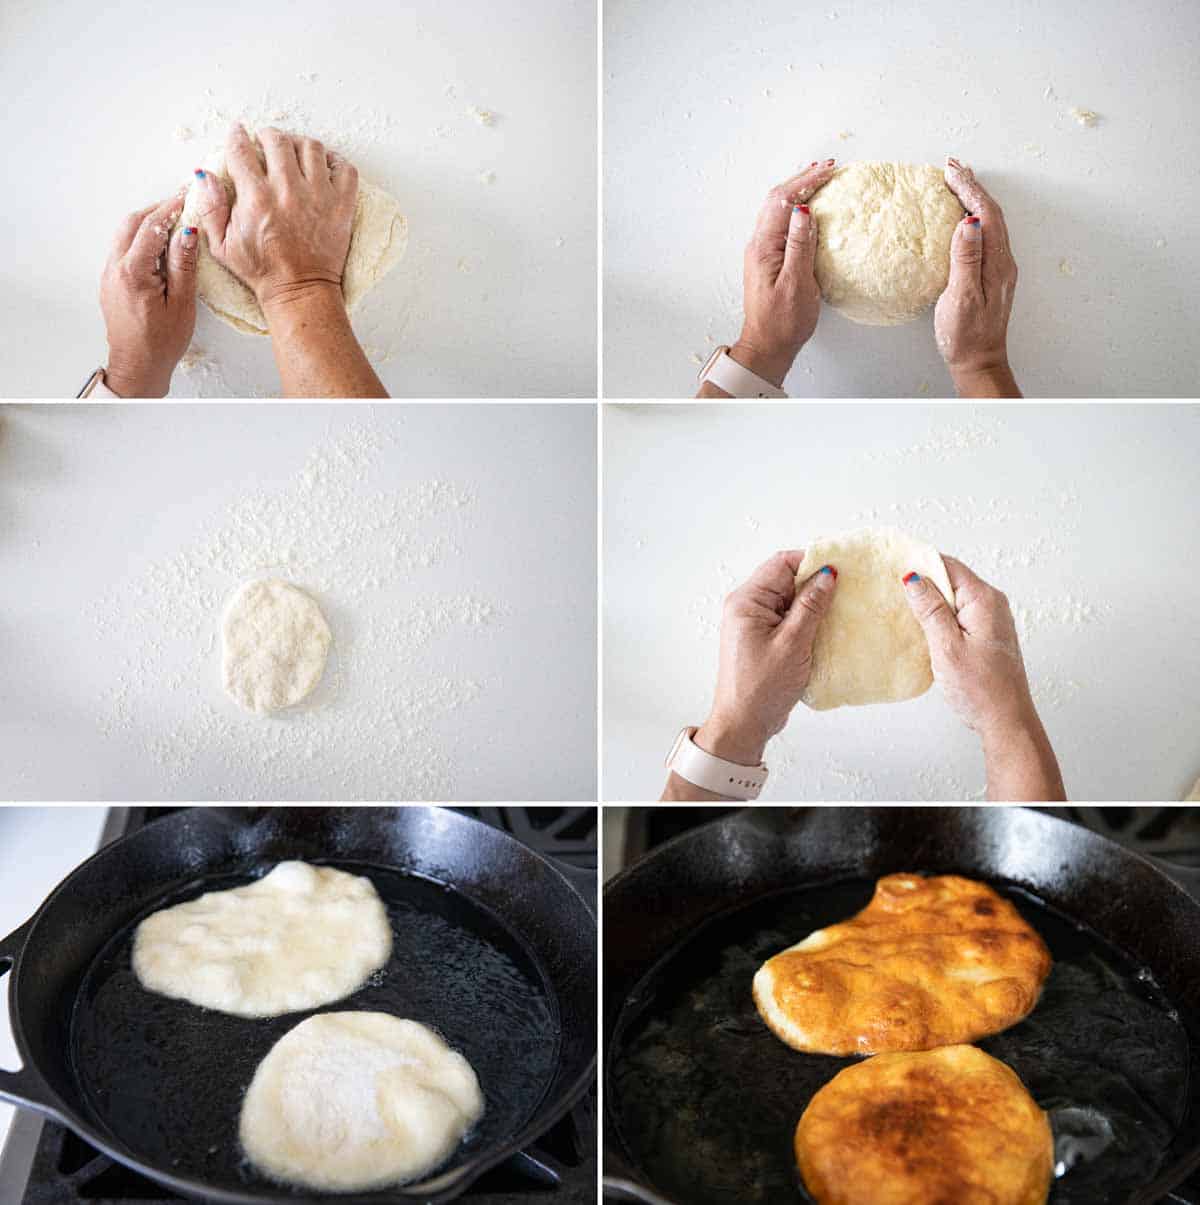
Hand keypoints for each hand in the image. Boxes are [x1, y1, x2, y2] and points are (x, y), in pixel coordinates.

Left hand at [99, 193, 198, 396]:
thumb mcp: (181, 304)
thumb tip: (187, 233)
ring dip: (148, 223)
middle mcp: (115, 269)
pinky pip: (124, 249)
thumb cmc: (161, 343)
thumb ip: (183, 265)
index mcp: (133, 273)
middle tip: (180, 205)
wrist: (137, 366)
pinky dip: (141, 239)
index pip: (152, 227)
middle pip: (132, 223)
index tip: (187, 196)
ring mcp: (109, 274)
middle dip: (157, 210)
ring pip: (125, 235)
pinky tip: (160, 247)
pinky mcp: (111, 281)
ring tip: (173, 224)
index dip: (171, 208)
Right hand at [190, 124, 358, 312]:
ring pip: (310, 147)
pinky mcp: (342, 206)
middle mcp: (288, 191)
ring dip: (298, 143)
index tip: (238, 134)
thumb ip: (210, 207)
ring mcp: (319, 196)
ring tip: (293, 152)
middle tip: (265, 143)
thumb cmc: (262, 270)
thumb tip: (204, 175)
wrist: (300, 291)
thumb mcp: (222, 245)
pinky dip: (335, 160)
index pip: (242, 150)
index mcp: (257, 198)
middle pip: (277, 140)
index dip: (237, 136)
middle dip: (267, 136)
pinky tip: (323, 165)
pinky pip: (344, 168)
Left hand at [696, 551, 838, 765]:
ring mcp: (756, 623)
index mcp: (746, 602)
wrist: (744, 723)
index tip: (841, 568)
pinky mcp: (765, 637)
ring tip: (843, 609)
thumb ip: (811, 606)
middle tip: (848, 590)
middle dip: (816, 583)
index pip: (781, 564)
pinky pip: (790, 618)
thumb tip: (827, 574)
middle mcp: (747, 607)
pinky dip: (809, 620)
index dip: (811, 561)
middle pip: (787, 579)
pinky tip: (829, 627)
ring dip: (815, 603)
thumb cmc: (761, 688)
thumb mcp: (792, 644)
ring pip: (791, 599)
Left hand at [712, 160, 837, 389]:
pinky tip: (809, 208)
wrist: (767, 347)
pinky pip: (782, 224)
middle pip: (777, 200)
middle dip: (802, 180)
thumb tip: (804, 210)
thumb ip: (800, 245)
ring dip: (798, 191)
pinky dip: (796, 208)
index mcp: (764, 247)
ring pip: (778, 210)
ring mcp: (762, 252)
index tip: (828, 170)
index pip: (782, 201)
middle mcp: (759, 245)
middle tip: (827, 167)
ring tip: (820, 177)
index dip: (805, 182)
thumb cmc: (782, 322)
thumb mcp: (796, 283)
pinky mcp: (769, 260)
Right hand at [904, 555, 1063, 800]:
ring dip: (928, 603)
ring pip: (953, 598)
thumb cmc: (979, 688)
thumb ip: (930, 610)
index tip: (892, 565)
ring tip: (901, 609)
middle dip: (922, 583)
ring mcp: (990, 619)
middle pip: (950, 580)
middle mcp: (991, 604)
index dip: (920, 563)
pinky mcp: (985, 634)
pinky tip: (921, 628)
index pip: (948, 566)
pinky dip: (939, 617)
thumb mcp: (946, 646)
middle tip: (890, 589)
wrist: (1005, 720)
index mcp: (984, 600)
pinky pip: (958, 614)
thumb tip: (913, 578)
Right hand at [934, 157, 1020, 397]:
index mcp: (996, 263)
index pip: (985, 214)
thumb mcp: (962, 297)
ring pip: (989, 221)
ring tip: (957, 182)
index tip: (950, 171)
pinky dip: (974, 216)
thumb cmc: (966, 336)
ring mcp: (998, 268)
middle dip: (972, 186)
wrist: (979, 362)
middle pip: (991, 212)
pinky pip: (985, 235)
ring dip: (974, 198)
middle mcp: (1003, 261)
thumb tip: (967, 222)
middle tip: (952, 167)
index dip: (969, 189)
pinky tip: (962, 217)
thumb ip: (965, 259)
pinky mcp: (991, 275)